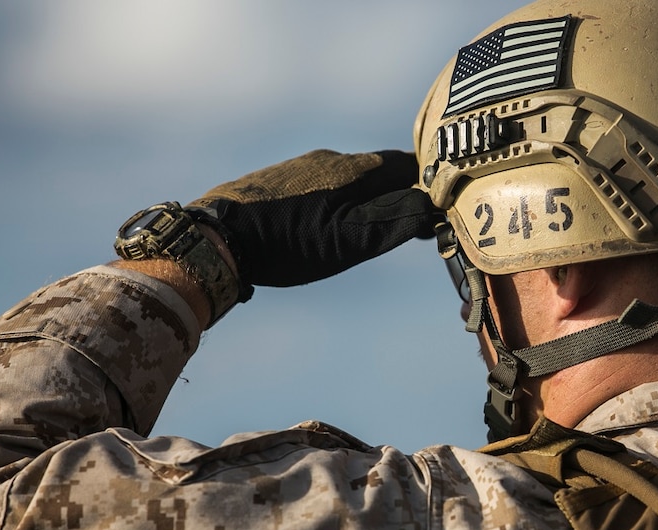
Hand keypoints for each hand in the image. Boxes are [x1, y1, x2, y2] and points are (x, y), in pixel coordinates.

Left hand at [190, 150, 439, 287]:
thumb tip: (433, 206)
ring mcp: (304, 166)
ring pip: (351, 178)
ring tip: (369, 230)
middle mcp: (332, 159)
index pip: (409, 166)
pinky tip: (330, 225)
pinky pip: (326, 184)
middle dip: (401, 194)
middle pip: (381, 171)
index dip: (429, 188)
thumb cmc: (289, 243)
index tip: (440, 212)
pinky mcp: (281, 179)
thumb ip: (394, 221)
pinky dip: (341, 201)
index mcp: (356, 170)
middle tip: (410, 227)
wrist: (218, 237)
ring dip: (369, 199)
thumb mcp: (350, 241)